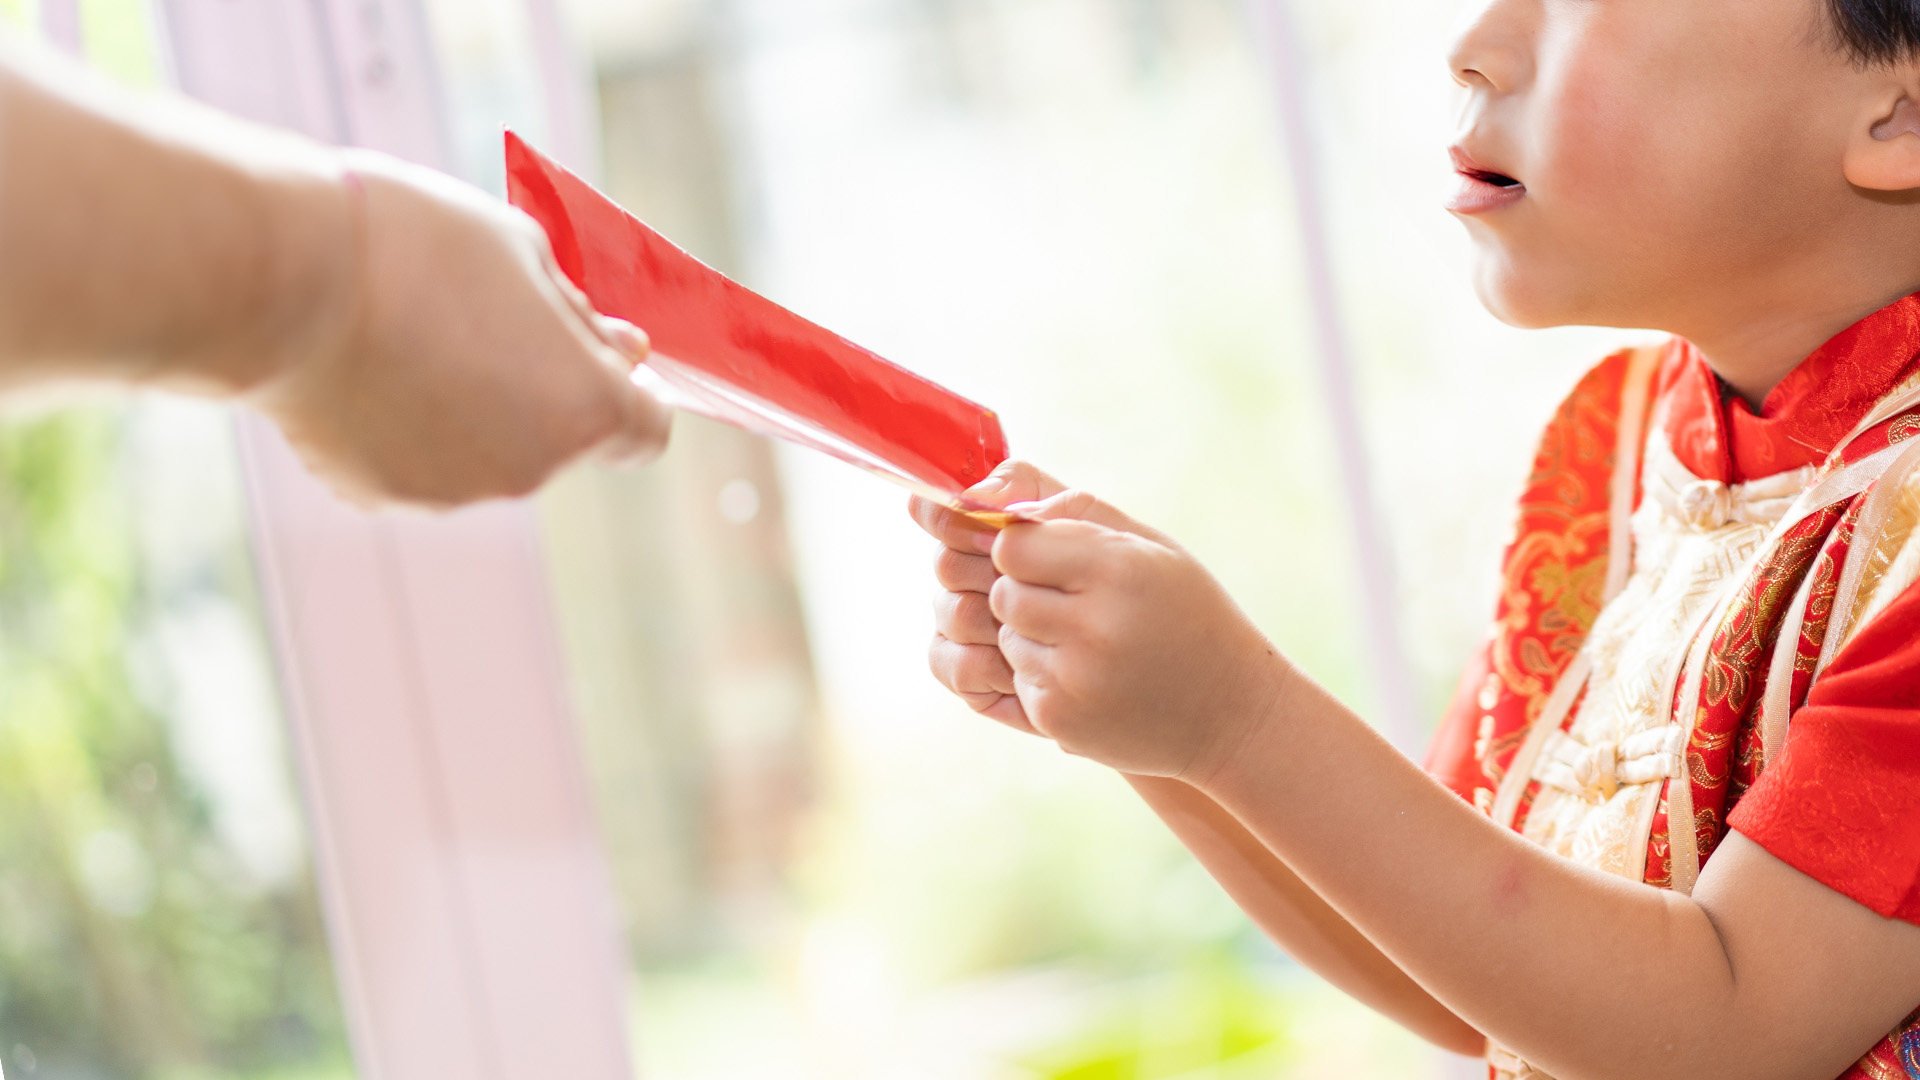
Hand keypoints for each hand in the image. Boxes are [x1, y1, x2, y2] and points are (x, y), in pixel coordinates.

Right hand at [246, 151, 670, 508]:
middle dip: (541, 385)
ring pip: (489, 450)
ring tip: (410, 332)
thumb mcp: (527, 252)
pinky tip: (369, 368)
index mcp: (584, 407)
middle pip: (563, 435)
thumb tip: (623, 352)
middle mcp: (531, 469)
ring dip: (473, 405)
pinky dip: (409, 426)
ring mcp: (456, 491)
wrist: (286, 278)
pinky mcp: (384, 497)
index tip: (603, 358)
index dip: (633, 393)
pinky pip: (420, 462)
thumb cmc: (417, 245)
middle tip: (482, 314)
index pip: (645, 429)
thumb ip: (584, 318)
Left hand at [911, 461, 1292, 780]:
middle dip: (1025, 594)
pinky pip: (1016, 681)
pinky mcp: (1059, 721)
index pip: (1013, 545)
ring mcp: (1074, 679)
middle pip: (1003, 593)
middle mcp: (1094, 625)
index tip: (1048, 559)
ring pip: (1006, 639)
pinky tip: (1091, 679)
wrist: (1232, 715)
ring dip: (1032, 637)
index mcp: (1119, 569)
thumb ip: (1076, 515)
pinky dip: (1041, 677)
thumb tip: (994, 503)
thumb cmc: (1188, 616)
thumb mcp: (1152, 549)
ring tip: (1089, 644)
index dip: (1024, 549)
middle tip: (1072, 604)